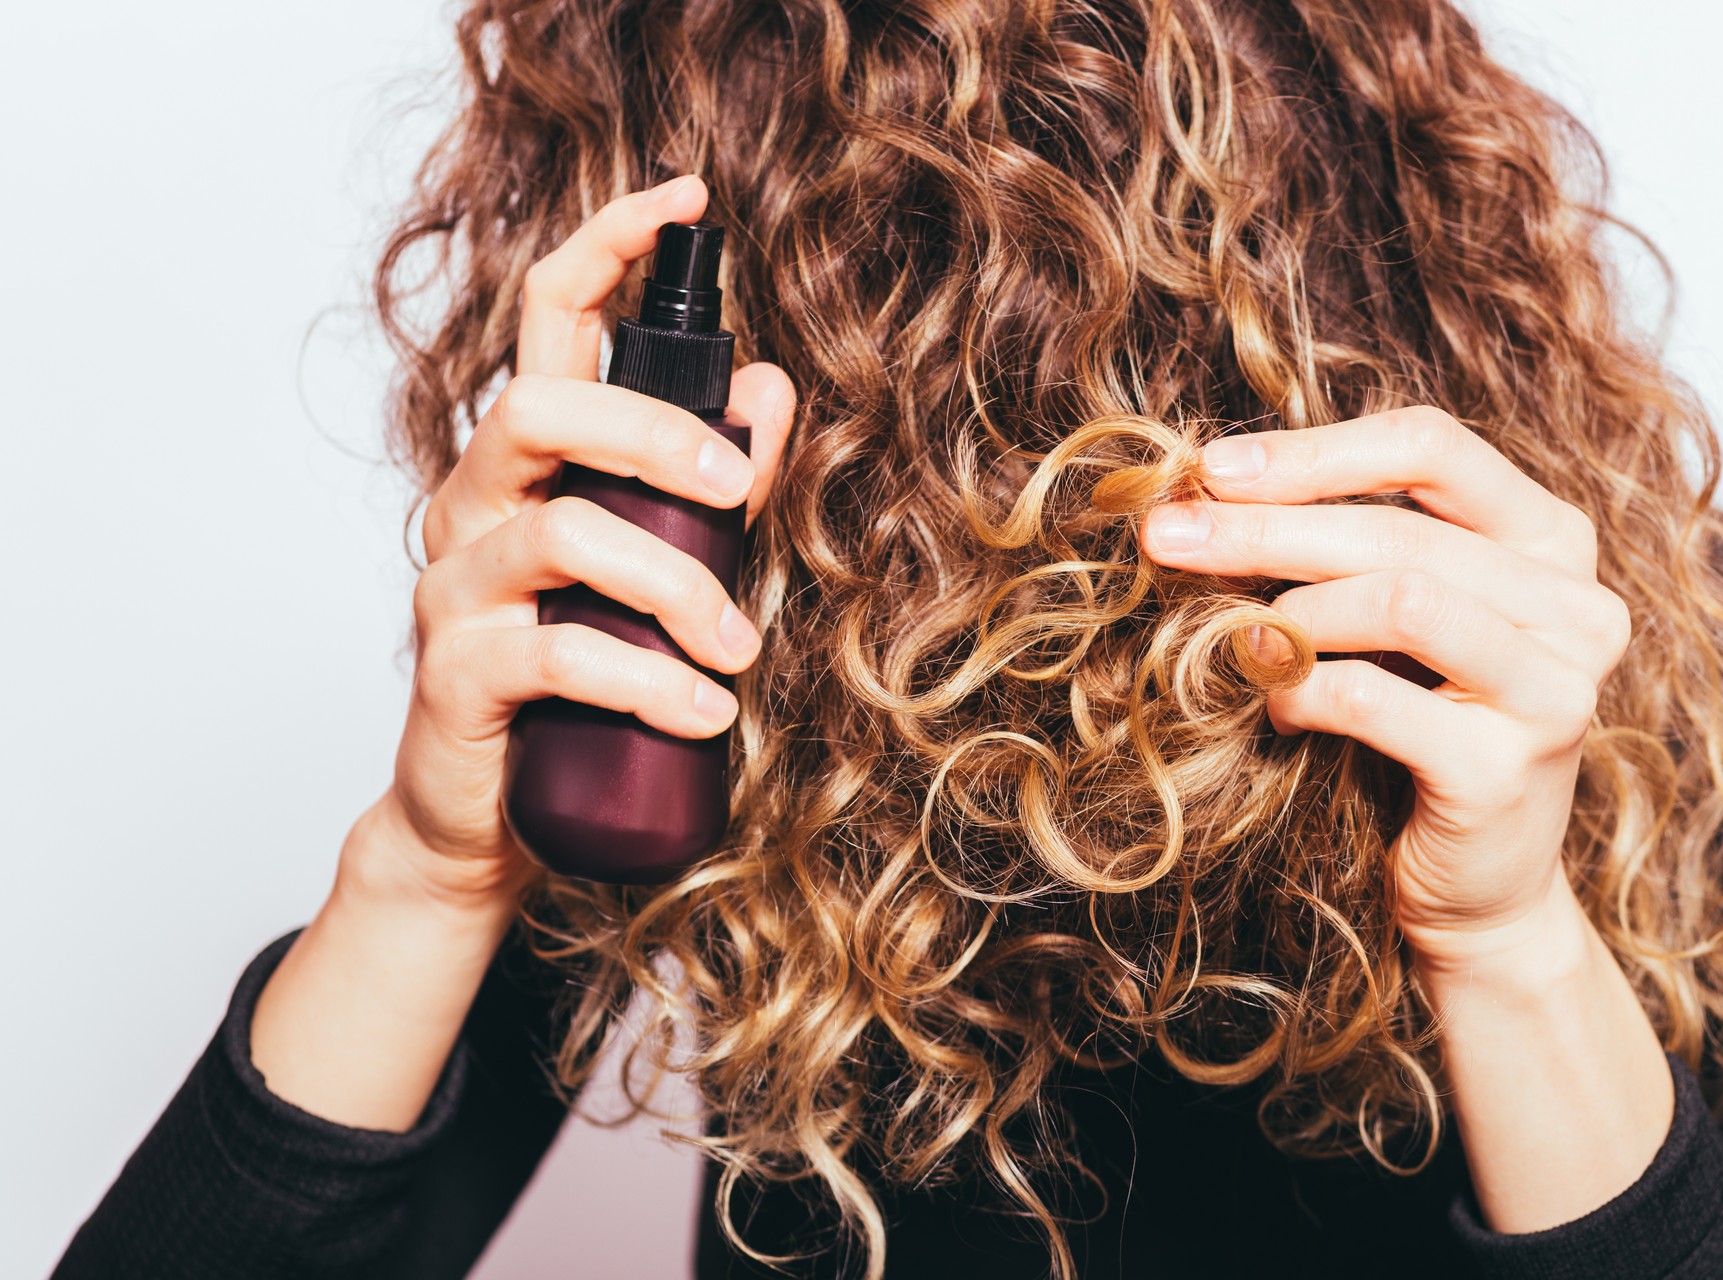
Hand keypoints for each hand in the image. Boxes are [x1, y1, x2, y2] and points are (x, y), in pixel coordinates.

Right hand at [365, 174, 796, 913]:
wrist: (486, 817)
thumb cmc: (581, 684)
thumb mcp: (661, 569)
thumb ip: (707, 483)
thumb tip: (765, 391)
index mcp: (527, 462)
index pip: (547, 320)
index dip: (606, 247)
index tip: (684, 197)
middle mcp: (475, 504)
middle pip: (540, 408)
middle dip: (656, 433)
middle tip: (738, 491)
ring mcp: (455, 586)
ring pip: (561, 532)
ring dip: (676, 583)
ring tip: (738, 650)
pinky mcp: (456, 674)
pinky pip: (556, 654)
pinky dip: (648, 679)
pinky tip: (704, 711)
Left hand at [1140, 406, 1631, 972]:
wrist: (1478, 888)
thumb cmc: (1421, 727)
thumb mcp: (1394, 619)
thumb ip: (1341, 545)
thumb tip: (1208, 488)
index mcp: (1551, 540)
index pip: (1433, 446)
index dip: (1313, 451)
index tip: (1211, 468)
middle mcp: (1577, 606)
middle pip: (1400, 528)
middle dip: (1263, 528)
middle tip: (1165, 536)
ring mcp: (1555, 689)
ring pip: (1402, 599)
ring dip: (1292, 614)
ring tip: (1238, 641)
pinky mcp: (1506, 770)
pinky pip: (1374, 700)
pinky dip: (1302, 694)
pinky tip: (1277, 711)